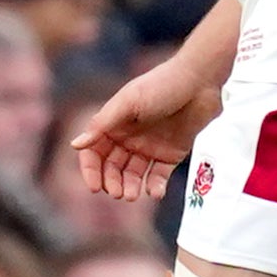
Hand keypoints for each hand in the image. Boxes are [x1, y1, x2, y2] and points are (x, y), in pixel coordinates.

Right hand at [72, 57, 221, 204]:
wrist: (200, 81)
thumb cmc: (162, 84)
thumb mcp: (129, 102)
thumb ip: (102, 124)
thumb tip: (75, 145)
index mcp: (114, 123)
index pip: (94, 151)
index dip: (91, 170)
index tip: (94, 187)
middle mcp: (129, 137)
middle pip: (112, 167)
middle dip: (112, 182)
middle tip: (118, 193)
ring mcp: (149, 147)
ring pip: (133, 175)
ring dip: (131, 187)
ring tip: (133, 195)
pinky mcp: (171, 154)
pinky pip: (158, 176)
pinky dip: (155, 187)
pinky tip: (155, 192)